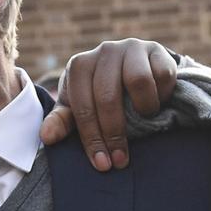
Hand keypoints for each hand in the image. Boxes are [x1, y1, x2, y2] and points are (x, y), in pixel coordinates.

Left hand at [39, 38, 176, 171]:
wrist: (131, 68)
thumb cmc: (97, 92)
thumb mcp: (76, 106)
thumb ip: (62, 121)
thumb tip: (47, 138)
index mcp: (79, 66)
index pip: (82, 106)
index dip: (91, 137)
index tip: (101, 163)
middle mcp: (103, 52)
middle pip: (108, 97)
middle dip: (113, 133)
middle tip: (120, 159)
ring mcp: (131, 47)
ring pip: (138, 81)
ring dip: (143, 108)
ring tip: (144, 120)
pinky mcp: (156, 49)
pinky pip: (163, 75)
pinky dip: (161, 95)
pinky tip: (157, 103)